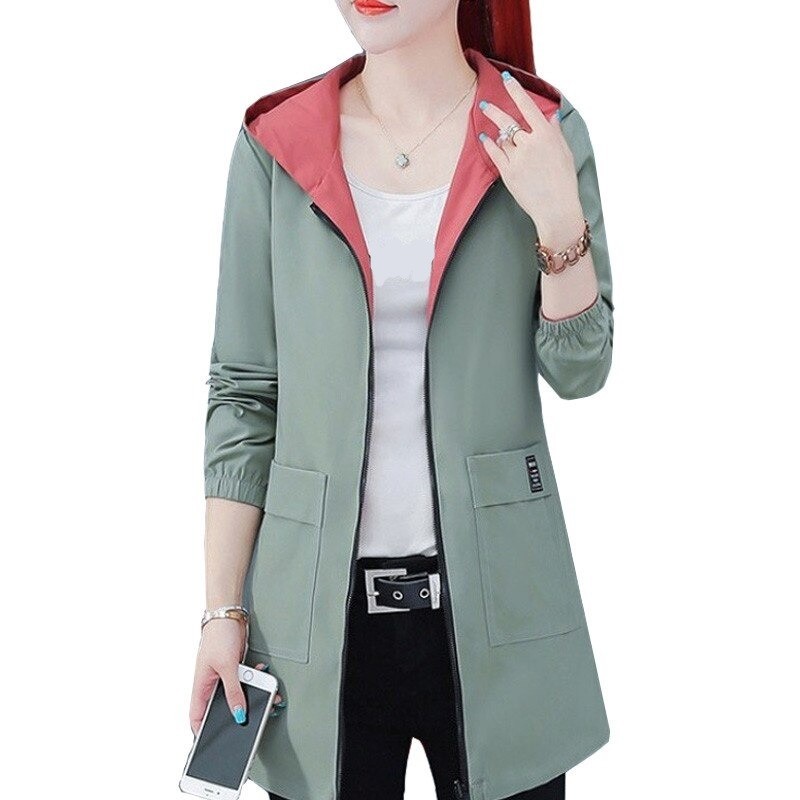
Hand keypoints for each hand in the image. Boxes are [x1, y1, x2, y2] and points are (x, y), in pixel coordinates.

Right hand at [189, 619, 283, 736]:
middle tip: (252, 722)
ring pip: (238, 694)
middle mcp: (211, 685)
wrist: (229, 616)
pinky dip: (255, 681)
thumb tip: (238, 714)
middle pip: (222, 708)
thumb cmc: (218, 637)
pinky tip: (264, 677)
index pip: (198, 717)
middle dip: (237, 715)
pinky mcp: (235, 669)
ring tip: (268, 697)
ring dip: (252, 695)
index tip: (214, 743)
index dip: (203, 732)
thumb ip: (233, 691)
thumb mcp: (226, 667)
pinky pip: (246, 681)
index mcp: (201, 688)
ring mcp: (224, 677)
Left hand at [478, 73, 584, 246]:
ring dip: (496, 131)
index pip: (527, 106)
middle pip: (508, 121)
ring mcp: (517, 158)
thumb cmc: (564, 181)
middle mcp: (529, 143)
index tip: (506, 78)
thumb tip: (551, 117)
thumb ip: (556, 133)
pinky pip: (494, 153)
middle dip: (493, 110)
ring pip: (502, 138)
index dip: (515, 91)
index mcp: (546, 135)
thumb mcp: (565, 153)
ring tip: (489, 126)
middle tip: (483, 103)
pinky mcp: (507, 172)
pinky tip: (485, 138)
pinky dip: (489, 144)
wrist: (556, 208)